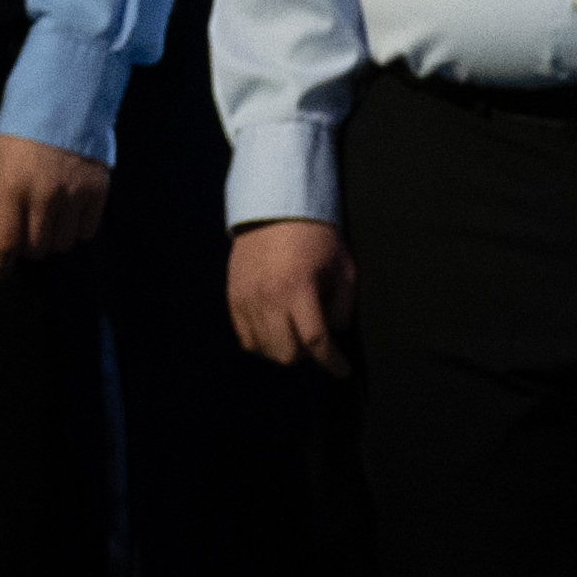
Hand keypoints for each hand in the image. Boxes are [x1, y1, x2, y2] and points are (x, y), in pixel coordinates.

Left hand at [0, 130, 111, 273]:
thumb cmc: (21, 135)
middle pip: (36, 248)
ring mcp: (73, 195)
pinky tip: (69, 212)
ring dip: (53, 239)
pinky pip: (86, 233)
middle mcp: (44, 195)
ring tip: (48, 218)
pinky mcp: (97, 193)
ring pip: (62, 244)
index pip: (7, 241)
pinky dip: (76, 230)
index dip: (1, 264)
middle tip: (26, 231)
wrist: (62, 104)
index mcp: (12, 186)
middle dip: (28, 247)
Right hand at [224, 221, 352, 372]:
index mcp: (298, 288)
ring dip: (282, 347)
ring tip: (293, 330)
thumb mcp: (342, 265)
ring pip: (263, 349)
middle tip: (315, 338)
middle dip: (307, 354)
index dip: (332, 362)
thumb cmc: (313, 233)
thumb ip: (343, 304)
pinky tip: (273, 327)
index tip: (342, 370)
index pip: (316, 341)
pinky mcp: (233, 296)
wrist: (272, 206)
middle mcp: (268, 298)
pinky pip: (244, 336)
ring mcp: (246, 298)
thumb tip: (334, 331)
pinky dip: (261, 340)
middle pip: (286, 353)